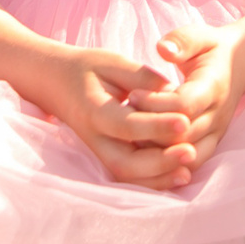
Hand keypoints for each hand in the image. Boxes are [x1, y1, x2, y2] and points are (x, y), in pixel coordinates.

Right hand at [41, 47, 197, 188]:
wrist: (54, 83)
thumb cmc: (87, 69)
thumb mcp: (113, 62)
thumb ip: (142, 78)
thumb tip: (173, 94)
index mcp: (94, 110)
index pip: (126, 125)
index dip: (156, 126)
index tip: (185, 120)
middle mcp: (94, 138)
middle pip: (124, 163)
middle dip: (159, 162)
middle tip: (190, 152)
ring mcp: (99, 152)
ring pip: (126, 177)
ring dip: (157, 178)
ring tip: (187, 172)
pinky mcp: (106, 157)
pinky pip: (128, 177)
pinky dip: (151, 181)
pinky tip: (176, 176)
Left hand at [127, 23, 244, 173]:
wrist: (239, 64)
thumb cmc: (212, 49)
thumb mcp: (200, 36)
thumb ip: (182, 41)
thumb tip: (163, 50)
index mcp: (214, 86)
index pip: (184, 105)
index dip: (155, 105)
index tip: (133, 94)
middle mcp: (218, 114)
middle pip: (181, 136)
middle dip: (149, 130)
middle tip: (125, 117)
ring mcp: (216, 132)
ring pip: (184, 156)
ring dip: (155, 151)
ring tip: (131, 135)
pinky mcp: (210, 143)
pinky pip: (188, 165)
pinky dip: (165, 164)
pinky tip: (143, 150)